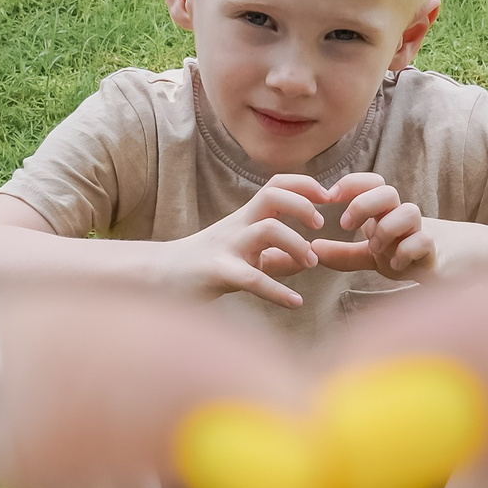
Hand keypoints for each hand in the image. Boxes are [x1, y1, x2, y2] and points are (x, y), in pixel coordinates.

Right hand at [174, 176, 333, 306]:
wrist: (159, 278)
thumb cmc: (205, 266)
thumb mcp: (243, 255)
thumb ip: (276, 256)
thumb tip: (309, 258)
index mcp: (244, 218)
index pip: (276, 185)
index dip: (305, 185)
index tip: (328, 196)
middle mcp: (237, 226)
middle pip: (272, 196)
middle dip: (302, 205)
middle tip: (319, 225)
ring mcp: (227, 247)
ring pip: (266, 230)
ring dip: (296, 245)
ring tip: (310, 263)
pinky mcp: (217, 273)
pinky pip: (252, 279)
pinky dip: (278, 291)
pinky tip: (295, 302)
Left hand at [311, 174, 435, 276]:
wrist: (430, 268)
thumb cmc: (396, 253)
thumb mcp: (365, 254)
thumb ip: (341, 253)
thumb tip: (313, 249)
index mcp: (383, 210)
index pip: (371, 181)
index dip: (351, 183)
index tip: (329, 197)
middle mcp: (400, 214)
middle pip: (388, 191)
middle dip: (363, 204)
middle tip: (345, 225)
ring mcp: (418, 230)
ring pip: (409, 212)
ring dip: (386, 228)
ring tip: (374, 248)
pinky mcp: (430, 248)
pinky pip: (423, 240)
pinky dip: (405, 251)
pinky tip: (394, 264)